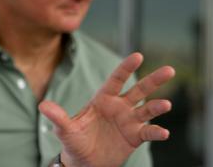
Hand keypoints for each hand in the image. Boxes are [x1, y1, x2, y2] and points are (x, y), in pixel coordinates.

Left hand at [39, 52, 174, 166]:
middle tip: (169, 70)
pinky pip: (148, 132)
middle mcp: (119, 107)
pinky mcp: (135, 137)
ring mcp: (128, 121)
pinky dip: (156, 132)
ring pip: (147, 109)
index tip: (138, 55)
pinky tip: (163, 132)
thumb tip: (43, 106)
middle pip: (139, 90)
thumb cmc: (74, 141)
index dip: (126, 68)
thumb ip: (58, 117)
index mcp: (103, 99)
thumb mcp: (65, 130)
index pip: (116, 80)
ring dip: (157, 107)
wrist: (85, 162)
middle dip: (154, 80)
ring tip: (166, 104)